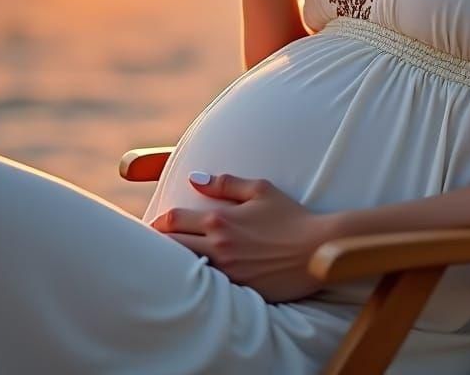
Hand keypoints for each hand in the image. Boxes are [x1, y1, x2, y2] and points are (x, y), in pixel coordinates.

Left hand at [148, 172, 334, 302]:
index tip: (155, 224)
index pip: (173, 220)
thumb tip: (194, 179)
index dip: (158, 222)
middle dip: (158, 245)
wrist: (316, 249)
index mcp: (220, 220)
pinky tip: (194, 282)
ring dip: (175, 265)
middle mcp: (219, 247)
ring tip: (166, 264)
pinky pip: (208, 288)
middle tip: (152, 246)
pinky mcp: (239, 291)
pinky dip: (198, 282)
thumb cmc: (291, 216)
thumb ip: (225, 183)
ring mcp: (227, 273)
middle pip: (172, 248)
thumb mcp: (260, 189)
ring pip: (186, 270)